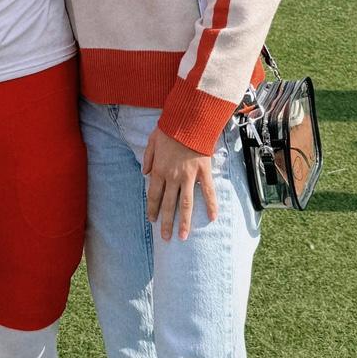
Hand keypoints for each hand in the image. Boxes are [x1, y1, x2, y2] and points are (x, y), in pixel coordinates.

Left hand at [142, 127, 217, 242]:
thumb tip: (144, 173)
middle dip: (166, 223)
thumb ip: (147, 158)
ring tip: (183, 236)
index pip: (153, 195)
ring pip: (186, 204)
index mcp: (159, 170)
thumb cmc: (170, 128)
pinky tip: (212, 218)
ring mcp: (189, 176)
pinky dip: (211, 205)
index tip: (152, 220)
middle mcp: (173, 177)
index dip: (153, 209)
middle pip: (168, 205)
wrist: (189, 119)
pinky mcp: (203, 172)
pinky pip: (208, 192)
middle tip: (166, 238)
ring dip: (184, 222)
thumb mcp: (152, 140)